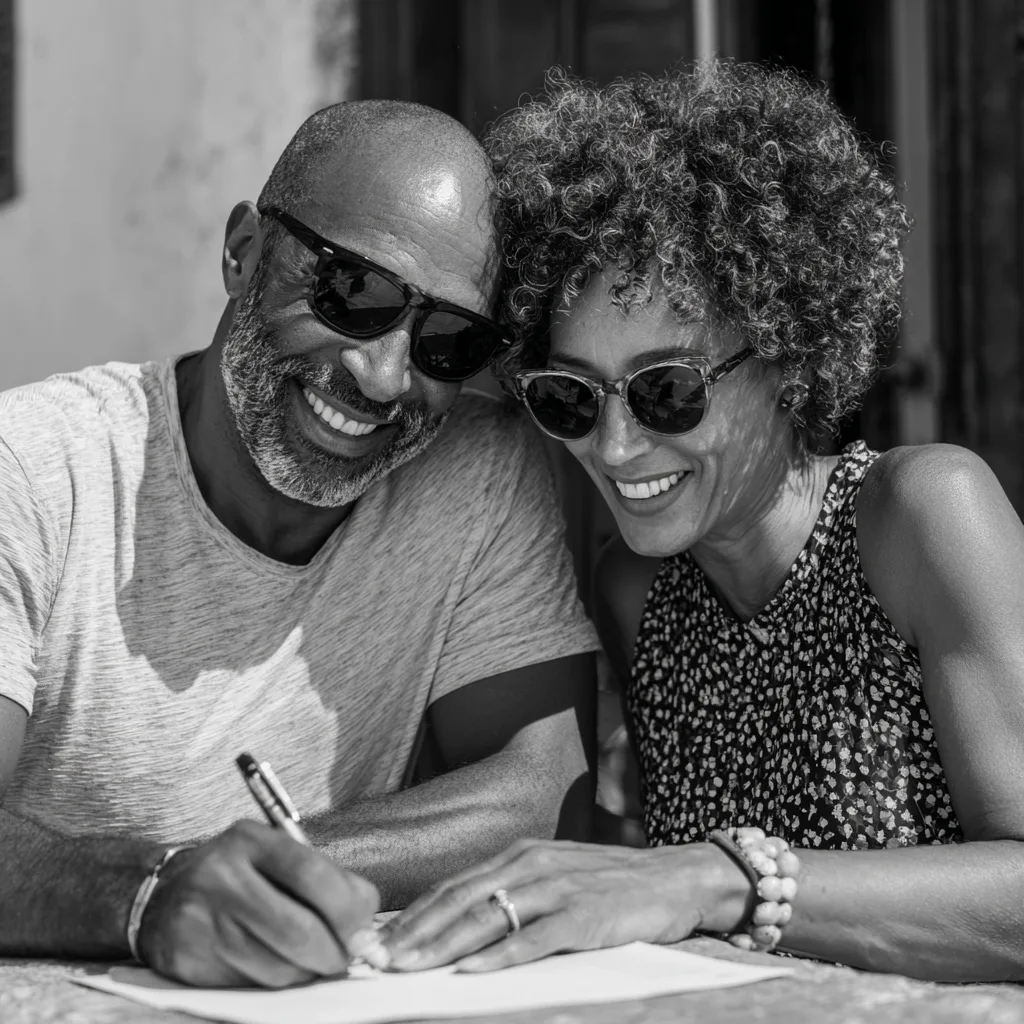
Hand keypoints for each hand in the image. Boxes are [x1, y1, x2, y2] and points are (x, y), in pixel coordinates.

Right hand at [138, 820, 378, 987]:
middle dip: (335, 953)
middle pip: (299, 930)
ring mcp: (202, 922)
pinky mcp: (188, 963)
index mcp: (250, 841)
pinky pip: (252, 987)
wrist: (159, 896)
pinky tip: (278, 967)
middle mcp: (222, 878)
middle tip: (346, 957)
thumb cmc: (237, 874)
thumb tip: (364, 927)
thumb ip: (320, 879)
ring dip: (308, 973)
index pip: (312, 874)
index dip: (348, 909)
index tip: (363, 928)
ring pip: (278, 968)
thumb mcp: (272, 854)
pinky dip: (278, 985)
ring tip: (312, 961)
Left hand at [382, 838, 750, 971]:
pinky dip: (500, 956)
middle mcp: (530, 864)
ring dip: (443, 945)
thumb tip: (461, 926)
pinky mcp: (584, 914)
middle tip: (379, 961)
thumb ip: (511, 893)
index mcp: (518, 854)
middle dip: (415, 933)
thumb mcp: (552, 876)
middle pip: (459, 900)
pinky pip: (533, 938)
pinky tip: (472, 972)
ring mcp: (557, 887)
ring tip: (410, 968)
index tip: (378, 942)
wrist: (674, 878)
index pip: (453, 886)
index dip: (413, 914)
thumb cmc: (608, 883)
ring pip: (487, 917)